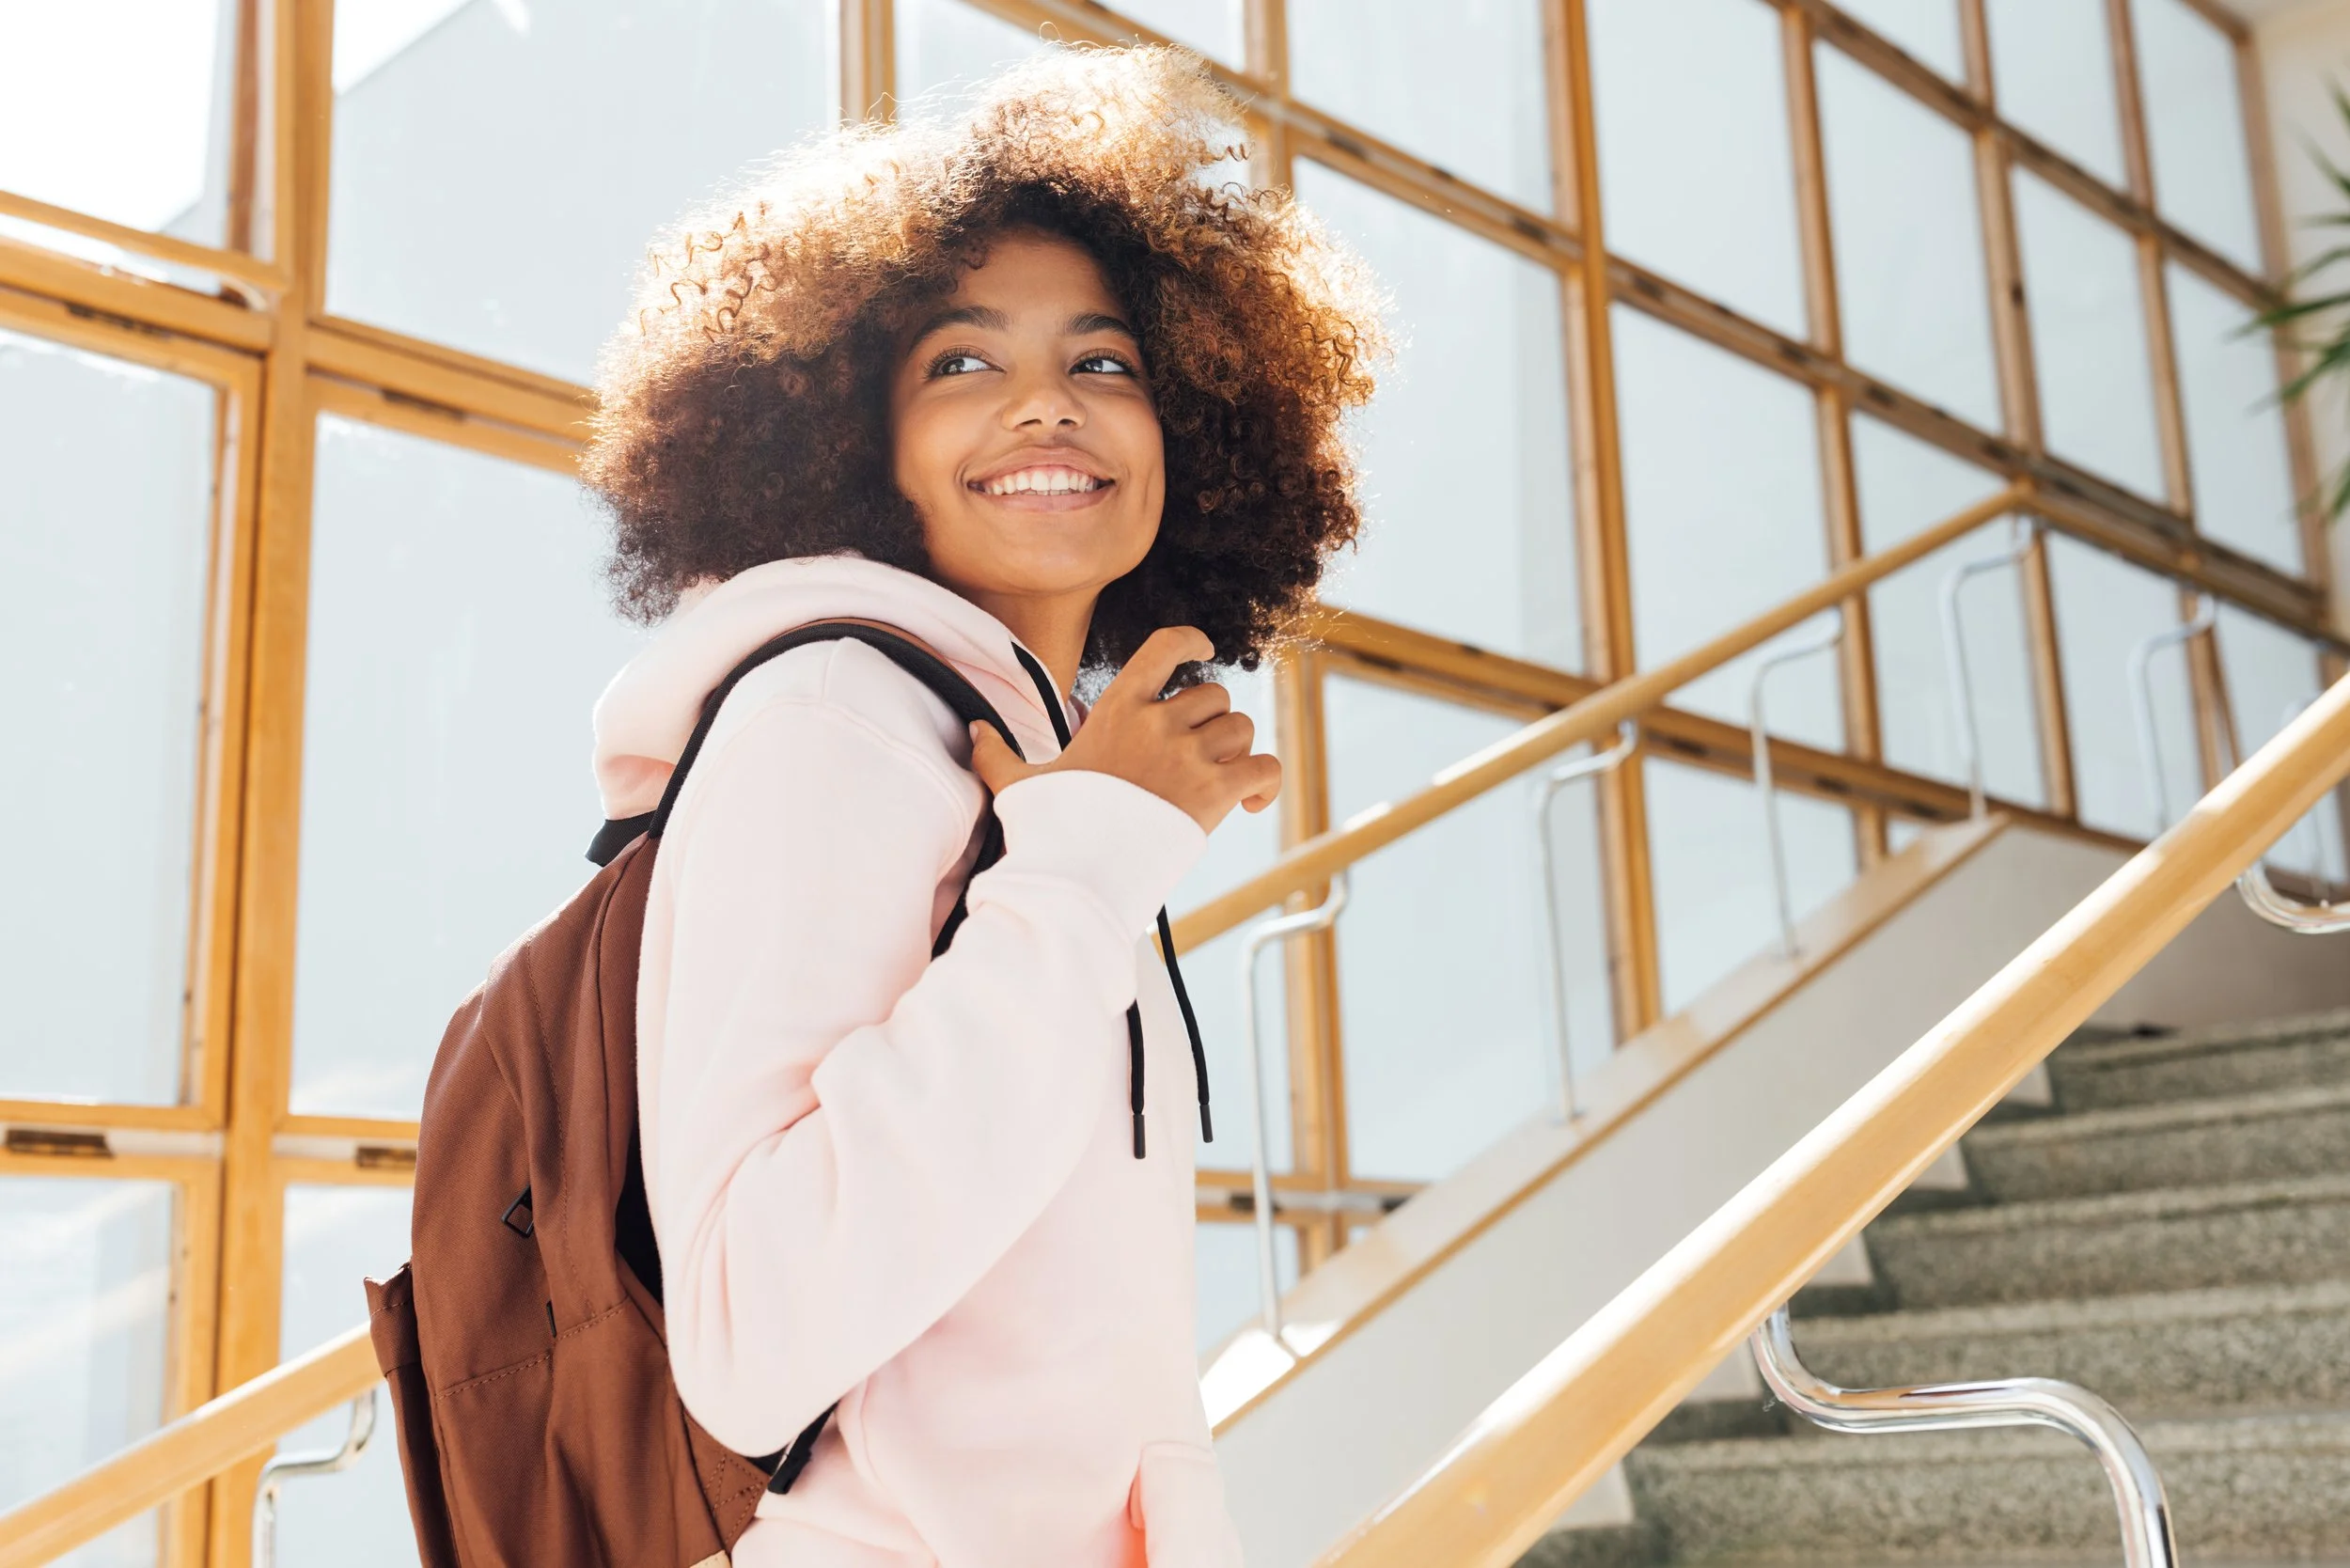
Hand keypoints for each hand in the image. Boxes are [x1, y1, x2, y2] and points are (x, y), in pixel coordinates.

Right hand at [968, 626, 1282, 832]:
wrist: (1077, 877)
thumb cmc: (1049, 831)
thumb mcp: (1018, 785)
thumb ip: (998, 754)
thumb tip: (974, 733)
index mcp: (1117, 709)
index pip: (1164, 647)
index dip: (1191, 641)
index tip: (1204, 648)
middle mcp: (1158, 723)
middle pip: (1213, 695)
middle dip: (1213, 721)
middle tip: (1199, 756)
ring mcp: (1189, 755)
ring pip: (1241, 727)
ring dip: (1237, 750)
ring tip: (1219, 781)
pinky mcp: (1215, 792)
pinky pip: (1265, 767)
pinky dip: (1267, 782)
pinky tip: (1250, 802)